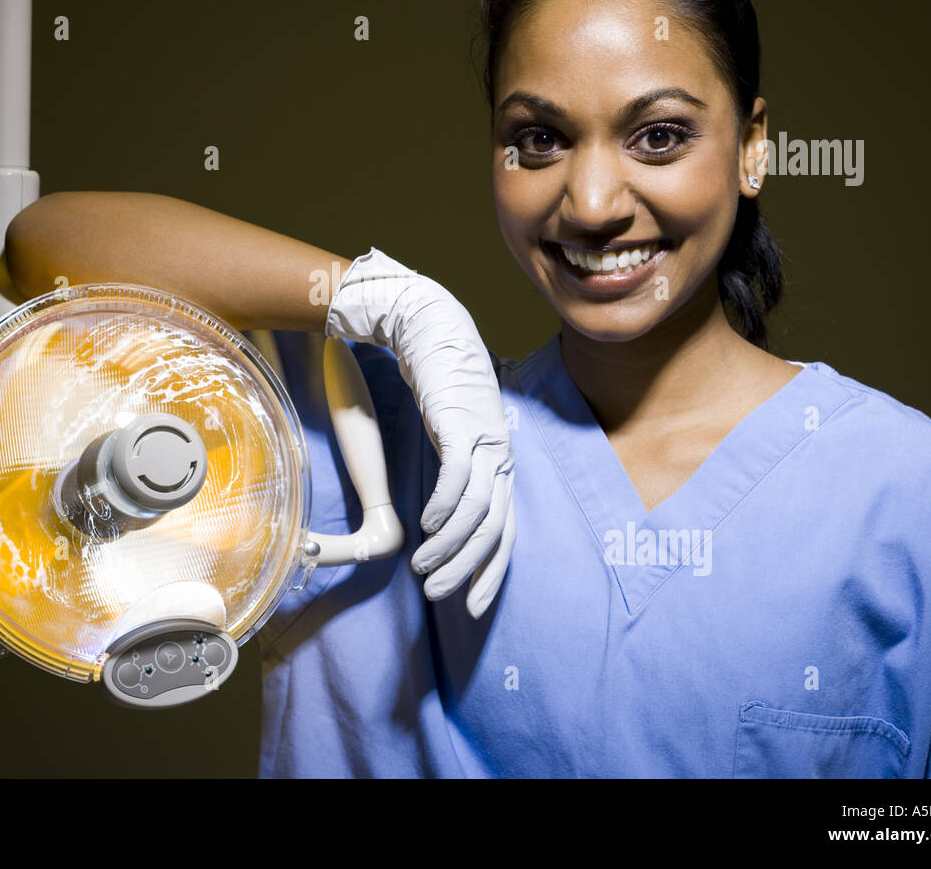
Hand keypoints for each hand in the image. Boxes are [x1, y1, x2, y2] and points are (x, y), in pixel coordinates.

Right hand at [325, 247, 515, 617]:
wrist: (430, 325)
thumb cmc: (437, 379)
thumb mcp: (450, 431)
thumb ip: (452, 465)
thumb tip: (440, 507)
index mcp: (499, 461)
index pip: (506, 529)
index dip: (493, 570)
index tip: (475, 604)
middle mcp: (500, 454)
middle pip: (494, 528)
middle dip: (469, 569)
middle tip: (441, 595)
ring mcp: (484, 439)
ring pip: (477, 510)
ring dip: (451, 546)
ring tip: (424, 568)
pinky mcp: (461, 423)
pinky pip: (459, 477)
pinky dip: (445, 508)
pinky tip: (426, 527)